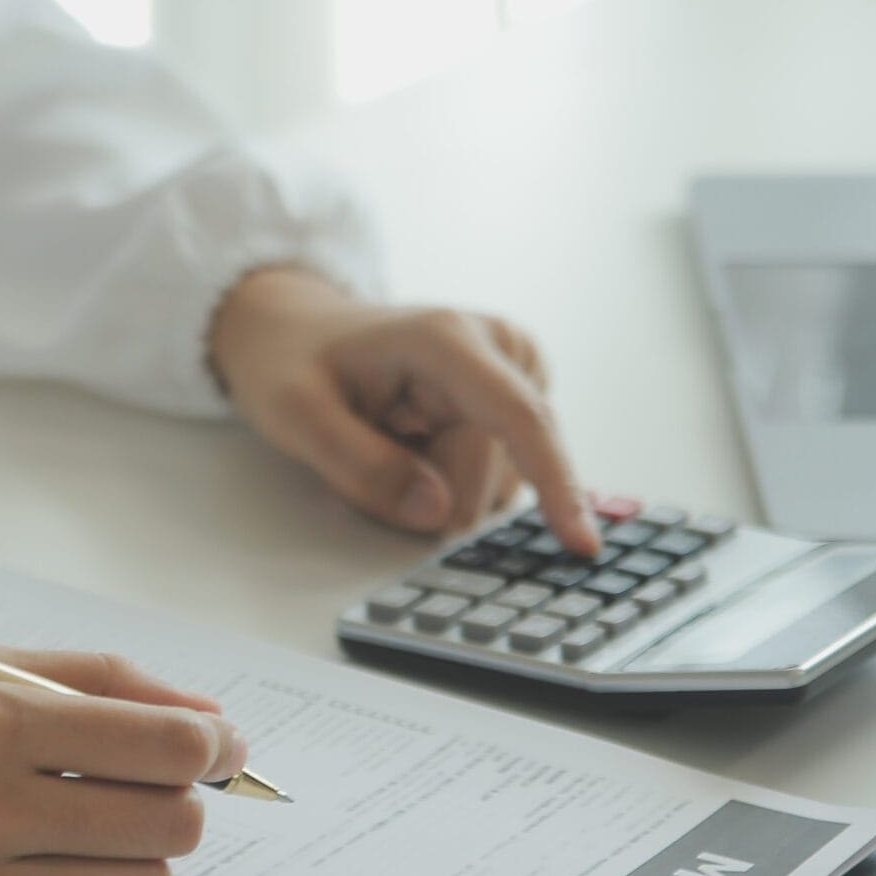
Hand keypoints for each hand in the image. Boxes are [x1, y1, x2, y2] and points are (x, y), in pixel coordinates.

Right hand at [0, 648, 244, 875]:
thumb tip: (208, 721)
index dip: (213, 746)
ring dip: (136, 858)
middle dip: (182, 802)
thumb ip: (95, 685)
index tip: (217, 744)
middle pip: (169, 826)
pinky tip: (21, 861)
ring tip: (88, 825)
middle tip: (150, 783)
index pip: (165, 748)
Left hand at [208, 266, 600, 555]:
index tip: (581, 543)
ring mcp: (514, 377)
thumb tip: (439, 514)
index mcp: (448, 339)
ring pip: (496, 486)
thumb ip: (361, 467)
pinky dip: (449, 484)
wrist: (298, 331)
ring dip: (436, 489)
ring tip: (390, 440)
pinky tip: (416, 448)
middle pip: (490, 474)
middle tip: (370, 447)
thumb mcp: (296, 416)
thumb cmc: (293, 363)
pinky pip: (494, 482)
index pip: (521, 420)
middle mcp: (499, 349)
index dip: (557, 485)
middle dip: (429, 492)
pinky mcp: (515, 407)